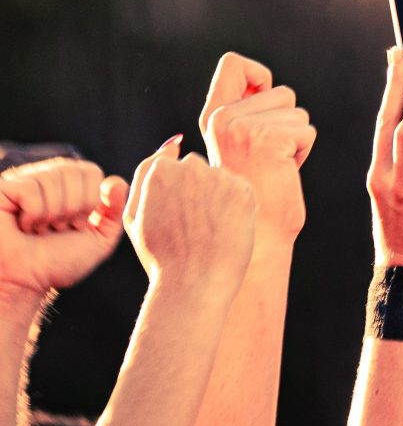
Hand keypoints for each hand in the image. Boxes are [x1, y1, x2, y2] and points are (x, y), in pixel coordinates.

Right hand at [0, 158, 127, 294]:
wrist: (25, 282)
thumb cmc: (58, 262)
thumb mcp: (99, 240)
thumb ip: (115, 212)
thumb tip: (118, 181)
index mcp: (70, 186)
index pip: (91, 171)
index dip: (90, 200)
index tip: (77, 224)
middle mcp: (47, 177)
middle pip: (74, 170)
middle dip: (73, 206)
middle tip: (58, 228)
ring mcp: (23, 181)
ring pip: (52, 177)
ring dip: (52, 213)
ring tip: (41, 229)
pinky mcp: (4, 189)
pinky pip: (30, 188)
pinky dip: (32, 213)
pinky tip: (24, 225)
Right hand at [124, 139, 255, 293]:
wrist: (195, 282)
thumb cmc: (162, 254)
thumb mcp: (135, 215)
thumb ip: (146, 173)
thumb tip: (172, 143)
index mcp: (159, 170)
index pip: (172, 167)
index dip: (175, 195)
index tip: (176, 218)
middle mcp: (190, 166)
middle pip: (197, 169)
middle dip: (196, 189)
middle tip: (193, 226)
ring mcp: (219, 176)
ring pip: (220, 178)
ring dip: (217, 195)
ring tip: (209, 229)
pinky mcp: (243, 189)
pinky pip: (240, 189)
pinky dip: (236, 205)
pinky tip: (226, 228)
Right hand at [199, 52, 316, 243]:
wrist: (254, 236)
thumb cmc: (252, 196)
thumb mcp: (237, 146)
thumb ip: (244, 113)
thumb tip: (265, 82)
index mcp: (212, 117)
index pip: (233, 64)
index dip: (259, 75)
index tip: (264, 102)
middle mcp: (224, 118)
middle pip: (284, 92)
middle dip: (287, 123)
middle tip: (268, 158)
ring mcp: (245, 127)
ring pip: (299, 114)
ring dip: (296, 140)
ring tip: (273, 167)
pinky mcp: (270, 139)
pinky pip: (307, 132)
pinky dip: (303, 152)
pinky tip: (282, 173)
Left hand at [368, 48, 402, 272]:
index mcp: (401, 184)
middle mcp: (381, 175)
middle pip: (384, 120)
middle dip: (394, 84)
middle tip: (399, 52)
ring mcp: (376, 174)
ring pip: (380, 126)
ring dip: (391, 95)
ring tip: (398, 63)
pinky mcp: (378, 176)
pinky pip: (383, 138)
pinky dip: (392, 115)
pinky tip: (400, 98)